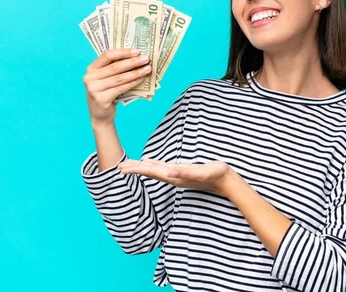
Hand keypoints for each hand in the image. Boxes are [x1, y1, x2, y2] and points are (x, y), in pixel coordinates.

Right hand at [82, 48, 150, 125]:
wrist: (100, 115)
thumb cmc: (106, 93)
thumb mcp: (106, 79)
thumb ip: (114, 68)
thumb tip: (136, 57)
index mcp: (91, 69)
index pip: (107, 55)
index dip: (123, 52)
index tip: (137, 51)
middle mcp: (90, 78)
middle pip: (115, 67)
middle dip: (132, 62)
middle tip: (146, 59)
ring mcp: (94, 89)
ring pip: (119, 78)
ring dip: (135, 73)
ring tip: (147, 69)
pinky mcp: (101, 99)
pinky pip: (120, 88)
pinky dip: (132, 83)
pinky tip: (141, 79)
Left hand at [118, 158, 233, 195]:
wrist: (227, 182)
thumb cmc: (217, 175)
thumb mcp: (203, 172)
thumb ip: (187, 172)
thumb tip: (170, 171)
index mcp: (175, 176)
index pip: (152, 172)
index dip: (136, 169)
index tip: (122, 169)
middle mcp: (174, 177)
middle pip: (150, 172)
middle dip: (134, 170)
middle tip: (117, 167)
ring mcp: (178, 176)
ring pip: (154, 171)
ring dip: (141, 168)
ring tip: (128, 166)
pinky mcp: (182, 172)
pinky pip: (163, 168)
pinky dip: (153, 165)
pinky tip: (149, 162)